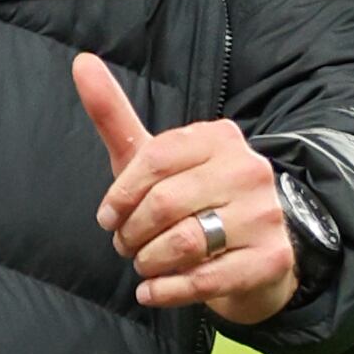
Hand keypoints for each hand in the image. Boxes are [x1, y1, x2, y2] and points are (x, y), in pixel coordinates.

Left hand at [76, 53, 294, 323]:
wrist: (253, 251)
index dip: (120, 195)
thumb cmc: (192, 199)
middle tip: (125, 245)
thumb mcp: (152, 159)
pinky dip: (167, 290)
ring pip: (184, 242)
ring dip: (148, 262)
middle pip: (165, 203)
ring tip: (144, 264)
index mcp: (218, 137)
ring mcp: (265, 214)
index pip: (154, 160)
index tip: (108, 217)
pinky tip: (152, 291)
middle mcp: (248, 169)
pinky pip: (206, 279)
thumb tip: (81, 62)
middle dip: (132, 233)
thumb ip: (114, 115)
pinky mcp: (272, 258)